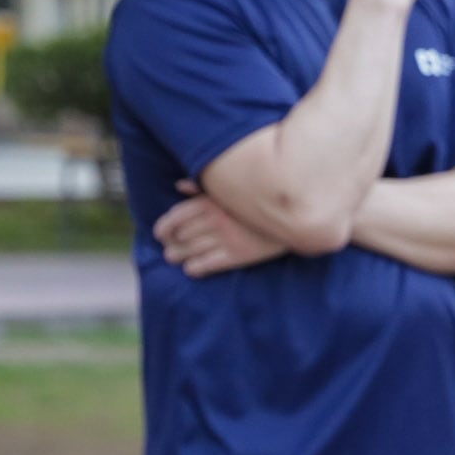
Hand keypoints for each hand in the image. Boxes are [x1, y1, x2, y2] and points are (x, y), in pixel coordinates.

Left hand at [154, 180, 287, 276]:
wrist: (294, 216)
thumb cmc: (257, 200)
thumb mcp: (231, 189)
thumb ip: (204, 187)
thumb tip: (179, 186)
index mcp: (211, 202)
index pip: (176, 217)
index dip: (163, 227)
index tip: (160, 234)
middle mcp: (215, 220)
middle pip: (180, 236)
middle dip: (170, 243)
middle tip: (168, 247)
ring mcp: (226, 238)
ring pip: (190, 251)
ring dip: (177, 256)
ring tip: (173, 257)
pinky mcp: (238, 255)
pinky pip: (207, 264)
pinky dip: (194, 268)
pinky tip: (191, 268)